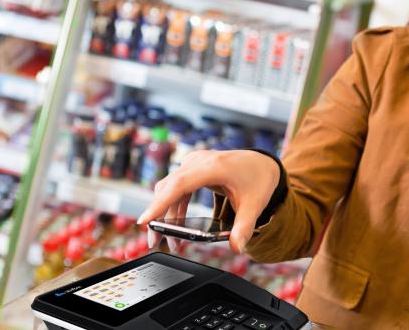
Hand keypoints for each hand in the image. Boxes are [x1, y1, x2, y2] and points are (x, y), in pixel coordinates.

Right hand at [137, 149, 280, 254]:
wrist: (263, 162)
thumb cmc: (258, 178)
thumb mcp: (255, 205)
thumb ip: (244, 227)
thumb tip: (237, 247)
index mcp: (214, 167)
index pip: (180, 184)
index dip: (160, 202)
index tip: (145, 220)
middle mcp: (200, 161)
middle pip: (169, 188)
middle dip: (158, 216)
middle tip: (154, 241)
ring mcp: (195, 163)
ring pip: (169, 188)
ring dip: (165, 213)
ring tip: (169, 240)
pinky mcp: (193, 168)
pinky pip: (177, 187)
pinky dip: (173, 206)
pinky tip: (175, 225)